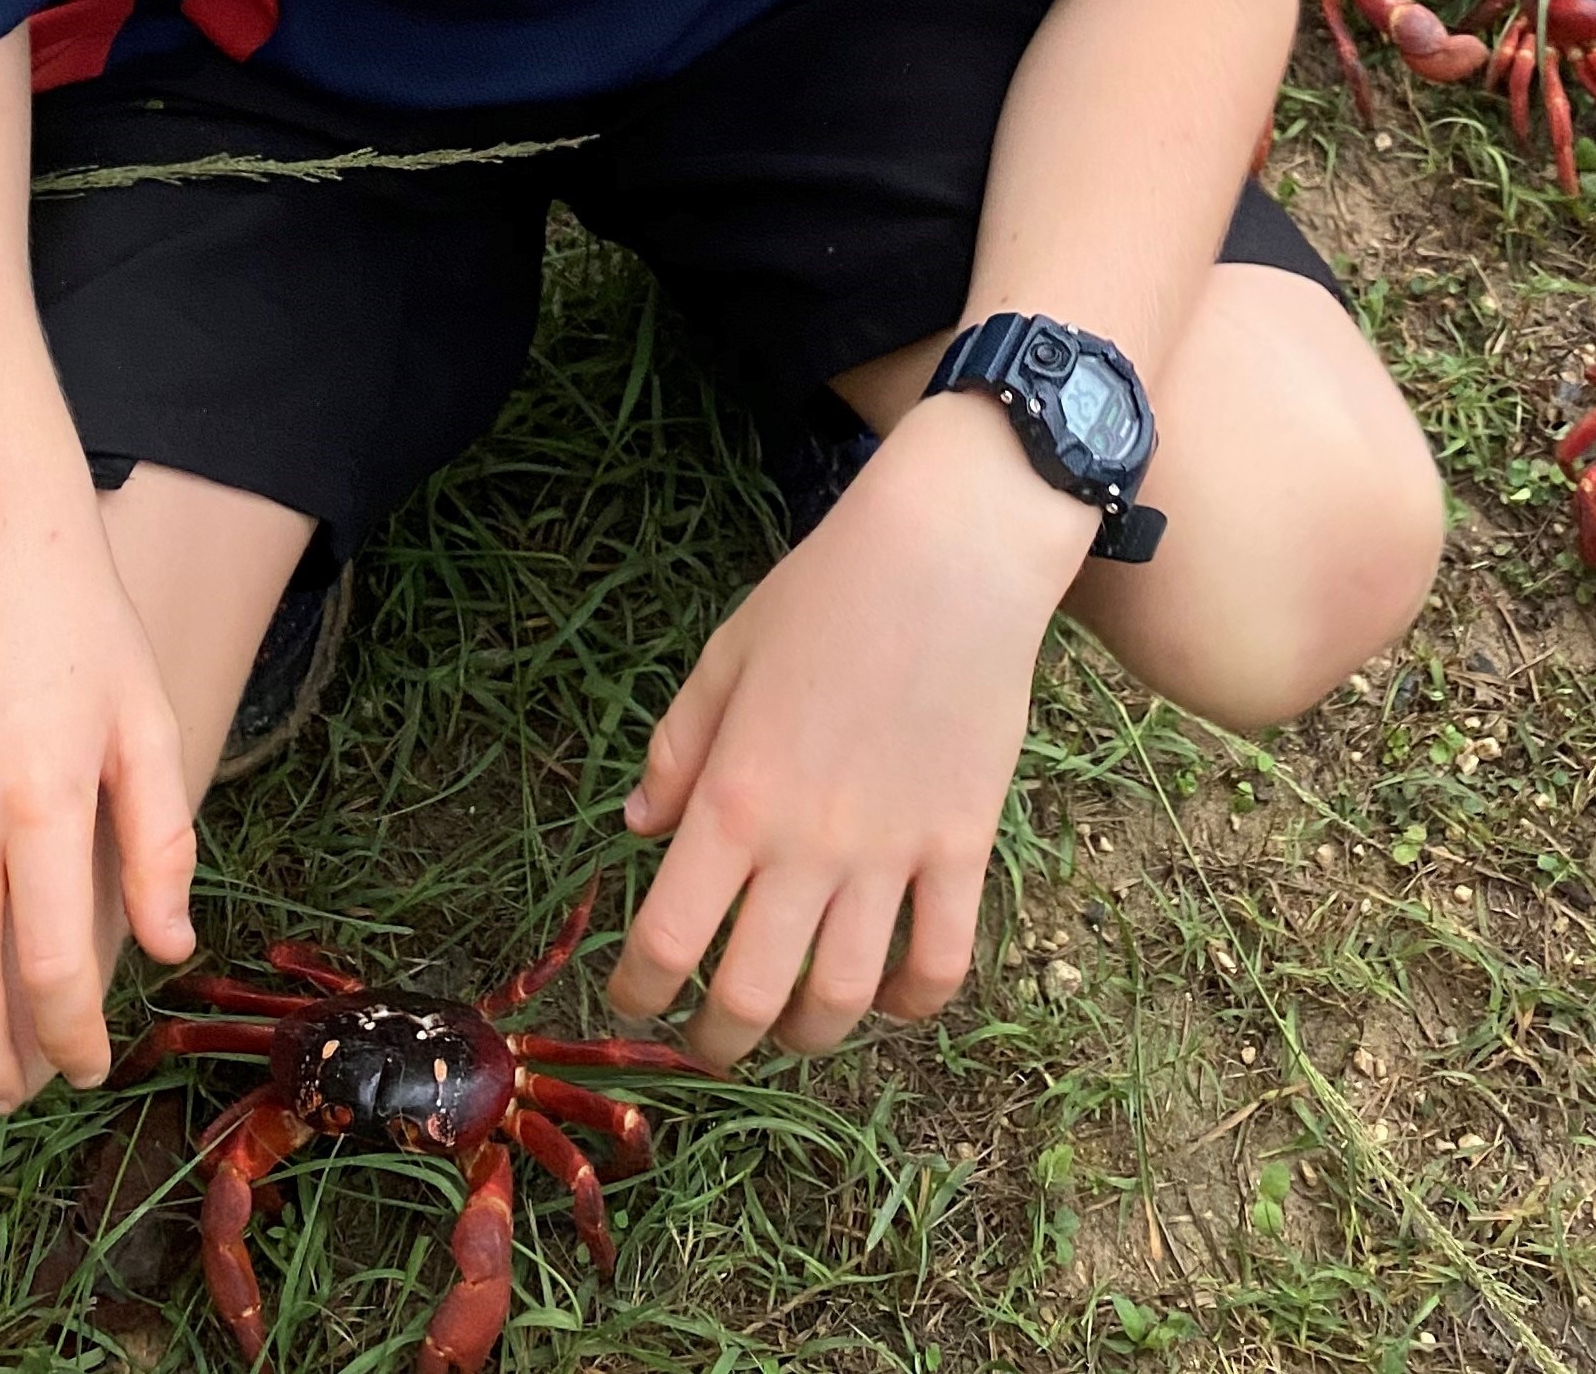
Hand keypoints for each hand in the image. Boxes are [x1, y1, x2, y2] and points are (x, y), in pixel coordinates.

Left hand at [606, 392, 1090, 1064]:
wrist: (950, 554)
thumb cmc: (824, 592)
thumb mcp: (726, 656)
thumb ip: (678, 748)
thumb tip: (640, 830)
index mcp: (734, 799)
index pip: (668, 939)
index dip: (639, 993)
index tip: (632, 1002)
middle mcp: (807, 847)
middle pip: (752, 996)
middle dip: (718, 1040)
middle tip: (709, 1041)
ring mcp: (892, 855)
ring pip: (845, 999)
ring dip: (810, 1034)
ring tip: (793, 1027)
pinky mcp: (963, 848)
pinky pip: (941, 963)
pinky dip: (913, 1004)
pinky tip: (890, 999)